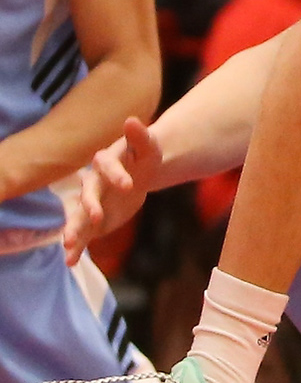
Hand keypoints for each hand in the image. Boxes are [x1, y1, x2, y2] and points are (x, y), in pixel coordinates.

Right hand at [63, 117, 162, 265]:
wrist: (136, 177)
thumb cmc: (143, 160)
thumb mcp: (149, 150)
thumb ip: (141, 137)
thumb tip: (131, 120)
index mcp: (106, 162)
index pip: (107, 165)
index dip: (116, 174)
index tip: (129, 186)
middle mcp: (92, 182)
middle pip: (87, 193)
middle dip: (90, 204)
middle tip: (98, 217)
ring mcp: (90, 203)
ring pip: (78, 216)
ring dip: (72, 228)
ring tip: (68, 243)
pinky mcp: (91, 222)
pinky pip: (81, 234)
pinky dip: (75, 247)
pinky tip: (70, 262)